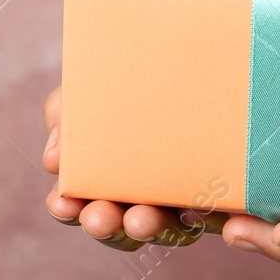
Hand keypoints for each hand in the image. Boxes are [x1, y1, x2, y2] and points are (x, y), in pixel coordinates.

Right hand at [41, 85, 229, 250]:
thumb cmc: (133, 73)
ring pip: (165, 228)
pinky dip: (200, 216)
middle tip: (97, 218)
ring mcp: (184, 196)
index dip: (69, 208)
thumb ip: (64, 113)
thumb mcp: (90, 84)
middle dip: (107, 227)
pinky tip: (195, 209)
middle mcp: (145, 193)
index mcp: (110, 173)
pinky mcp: (226, 194)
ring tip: (139, 220)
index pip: (83, 202)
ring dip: (149, 228)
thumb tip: (53, 160)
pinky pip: (213, 214)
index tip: (62, 204)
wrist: (197, 51)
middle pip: (121, 226)